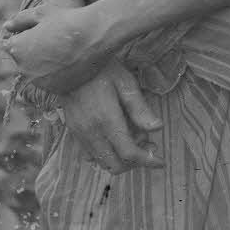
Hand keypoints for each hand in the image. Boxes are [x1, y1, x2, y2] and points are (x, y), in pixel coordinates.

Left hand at [0, 0, 111, 93]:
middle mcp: (24, 69)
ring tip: (61, 49)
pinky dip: (56, 74)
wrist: (94, 36)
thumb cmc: (66, 20)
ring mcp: (40, 82)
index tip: (33, 32)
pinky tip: (68, 60)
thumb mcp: (41, 13)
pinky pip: (50, 81)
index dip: (20, 37)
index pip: (7, 46)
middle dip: (30, 51)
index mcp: (16, 49)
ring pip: (35, 73)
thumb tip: (7, 26)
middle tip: (51, 39)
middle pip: (21, 61)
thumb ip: (20, 20)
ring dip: (42, 64)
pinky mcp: (56, 90)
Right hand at [59, 58, 163, 174]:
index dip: (147, 160)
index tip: (161, 161)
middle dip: (135, 162)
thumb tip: (157, 128)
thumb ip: (140, 108)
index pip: (129, 153)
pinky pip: (91, 154)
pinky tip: (115, 137)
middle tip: (148, 144)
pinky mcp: (74, 132)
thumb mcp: (125, 81)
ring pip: (103, 163)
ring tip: (133, 138)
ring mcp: (80, 134)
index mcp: (106, 119)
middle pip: (116, 166)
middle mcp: (91, 132)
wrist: (68, 64)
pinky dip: (107, 153)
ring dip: (121, 158)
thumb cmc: (100, 68)